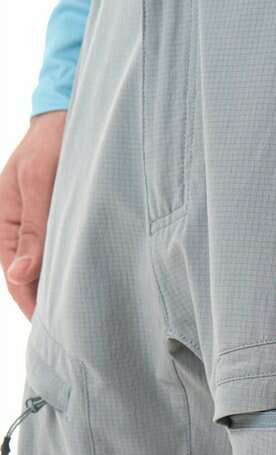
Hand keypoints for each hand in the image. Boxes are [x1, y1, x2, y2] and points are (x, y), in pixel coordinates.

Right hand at [0, 111, 65, 318]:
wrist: (72, 119)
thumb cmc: (52, 145)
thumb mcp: (39, 183)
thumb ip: (33, 229)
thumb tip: (21, 275)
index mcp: (4, 222)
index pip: (14, 276)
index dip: (30, 303)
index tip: (49, 327)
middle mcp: (20, 229)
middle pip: (30, 278)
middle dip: (46, 304)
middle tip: (73, 334)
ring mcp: (41, 227)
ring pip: (47, 268)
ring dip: (60, 290)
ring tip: (82, 317)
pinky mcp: (61, 222)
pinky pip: (62, 253)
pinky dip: (72, 270)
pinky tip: (88, 286)